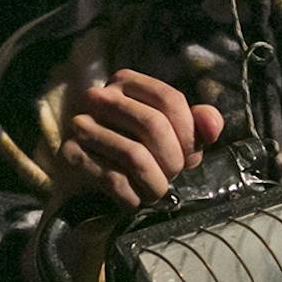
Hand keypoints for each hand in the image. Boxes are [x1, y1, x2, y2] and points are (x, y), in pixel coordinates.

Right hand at [47, 70, 224, 213]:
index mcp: (127, 82)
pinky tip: (135, 199)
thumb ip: (197, 124)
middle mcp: (100, 96)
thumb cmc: (137, 149)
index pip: (170, 99)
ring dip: (156, 183)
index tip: (190, 156)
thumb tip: (211, 126)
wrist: (89, 180)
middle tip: (173, 175)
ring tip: (156, 190)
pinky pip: (114, 180)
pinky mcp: (69, 154)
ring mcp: (81, 124)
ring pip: (135, 156)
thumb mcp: (172, 132)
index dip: (189, 133)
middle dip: (174, 160)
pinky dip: (133, 197)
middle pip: (153, 125)